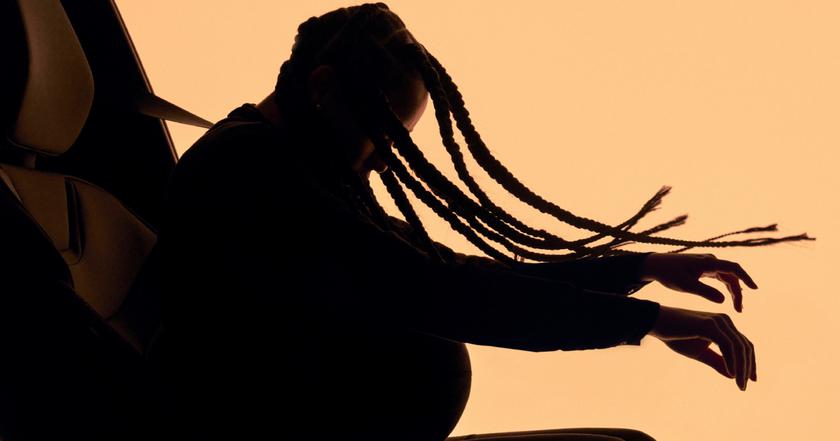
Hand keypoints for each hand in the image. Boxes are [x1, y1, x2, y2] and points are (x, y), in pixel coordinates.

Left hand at [640, 253, 757, 311]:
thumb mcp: (686, 286)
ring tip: (737, 308)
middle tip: (739, 310)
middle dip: (738, 292)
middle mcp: (710, 260)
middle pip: (732, 275)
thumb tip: (724, 301)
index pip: (733, 268)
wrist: (655, 265)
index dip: (746, 278)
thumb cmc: (669, 274)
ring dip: (733, 291)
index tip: (755, 289)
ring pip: (726, 277)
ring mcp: (707, 263)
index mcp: (707, 262)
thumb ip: (705, 292)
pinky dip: (725, 287)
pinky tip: (728, 299)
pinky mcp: (703, 267)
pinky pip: (720, 277)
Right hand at [649, 304, 756, 390]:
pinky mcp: (710, 325)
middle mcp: (725, 321)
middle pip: (745, 346)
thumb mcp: (699, 353)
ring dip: (742, 367)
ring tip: (740, 384)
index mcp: (724, 325)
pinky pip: (727, 345)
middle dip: (748, 367)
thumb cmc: (676, 336)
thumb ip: (716, 361)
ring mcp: (718, 321)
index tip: (750, 380)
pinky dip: (731, 360)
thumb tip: (733, 375)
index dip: (750, 362)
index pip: (744, 344)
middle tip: (744, 386)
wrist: (656, 323)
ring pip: (739, 347)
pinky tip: (731, 373)